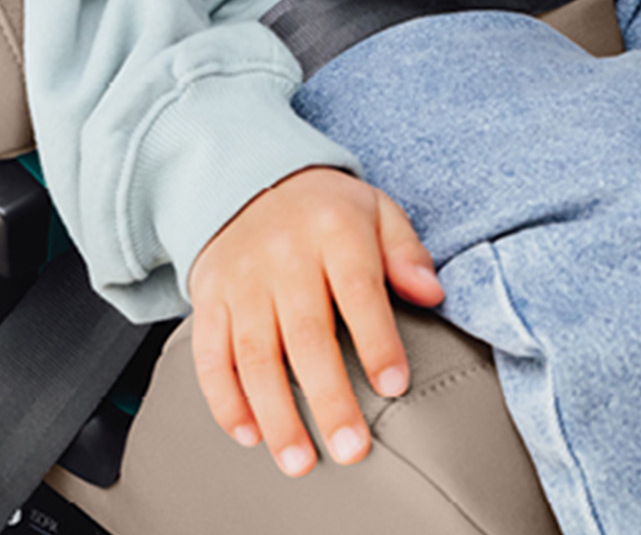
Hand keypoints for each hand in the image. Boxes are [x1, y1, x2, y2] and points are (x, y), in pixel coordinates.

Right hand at [187, 166, 443, 476]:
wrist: (249, 179)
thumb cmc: (325, 210)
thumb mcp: (374, 210)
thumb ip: (405, 252)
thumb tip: (432, 293)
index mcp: (333, 230)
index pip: (358, 290)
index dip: (376, 341)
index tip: (394, 387)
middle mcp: (282, 255)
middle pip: (306, 334)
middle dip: (328, 398)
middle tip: (351, 449)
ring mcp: (241, 279)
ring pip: (254, 353)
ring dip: (276, 413)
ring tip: (300, 461)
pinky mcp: (209, 297)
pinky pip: (210, 353)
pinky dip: (225, 399)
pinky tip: (249, 434)